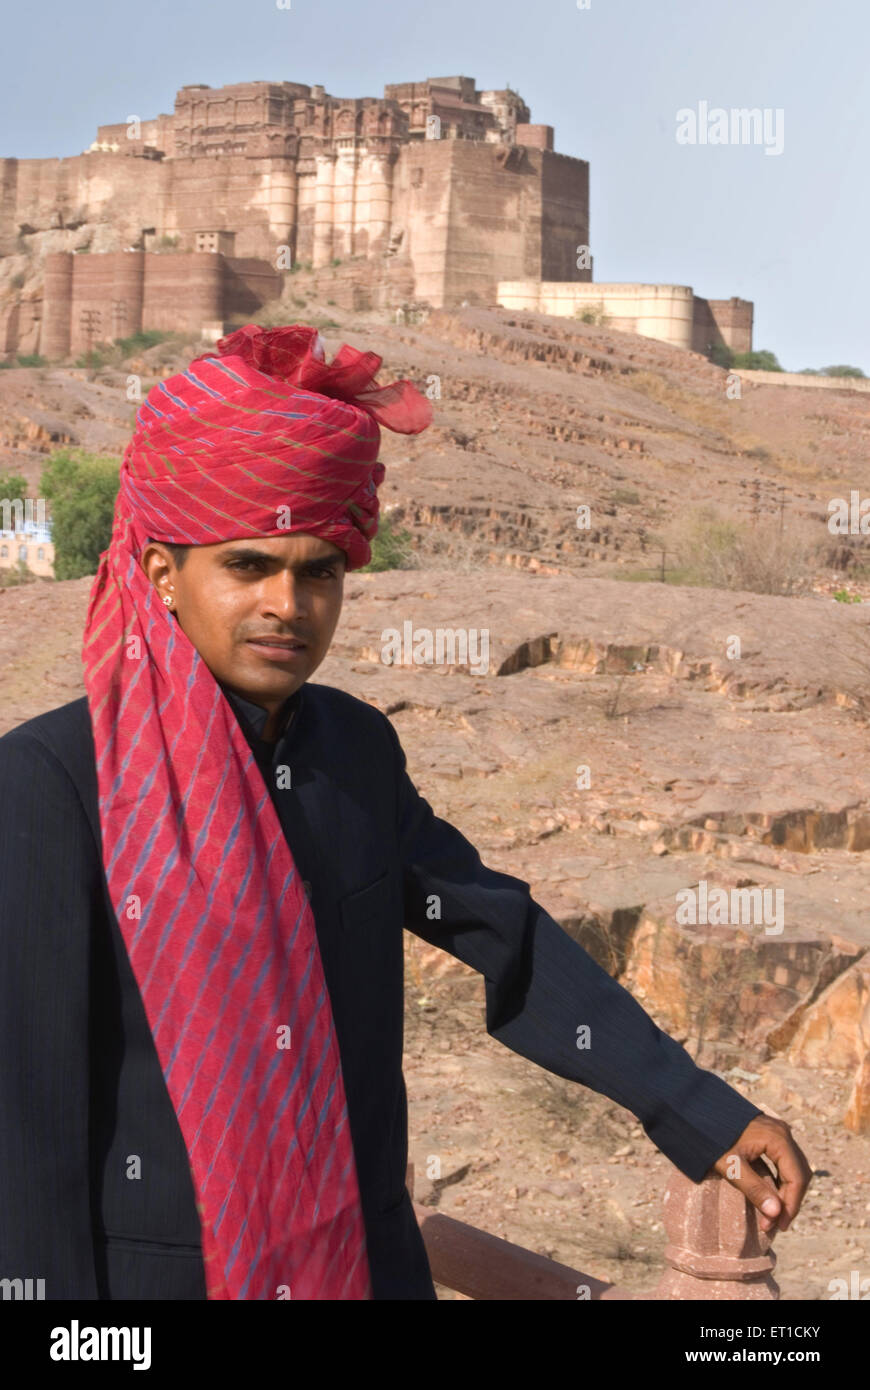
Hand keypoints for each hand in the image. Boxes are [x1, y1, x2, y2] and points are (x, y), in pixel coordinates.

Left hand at [709, 1113, 812, 1235]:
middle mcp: (783, 1133)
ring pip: (793, 1168)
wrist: (695, 1110)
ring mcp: (777, 1132)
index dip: (790, 1206)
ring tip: (773, 1214)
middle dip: (789, 1201)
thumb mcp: (731, 1166)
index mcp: (778, 1138)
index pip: (797, 1178)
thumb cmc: (712, 1137)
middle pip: (799, 1173)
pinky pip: (783, 1161)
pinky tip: (769, 1195)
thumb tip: (776, 1214)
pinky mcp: (769, 1134)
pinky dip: (779, 1180)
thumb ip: (754, 1189)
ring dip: (785, 1192)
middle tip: (776, 1225)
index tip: (778, 1227)